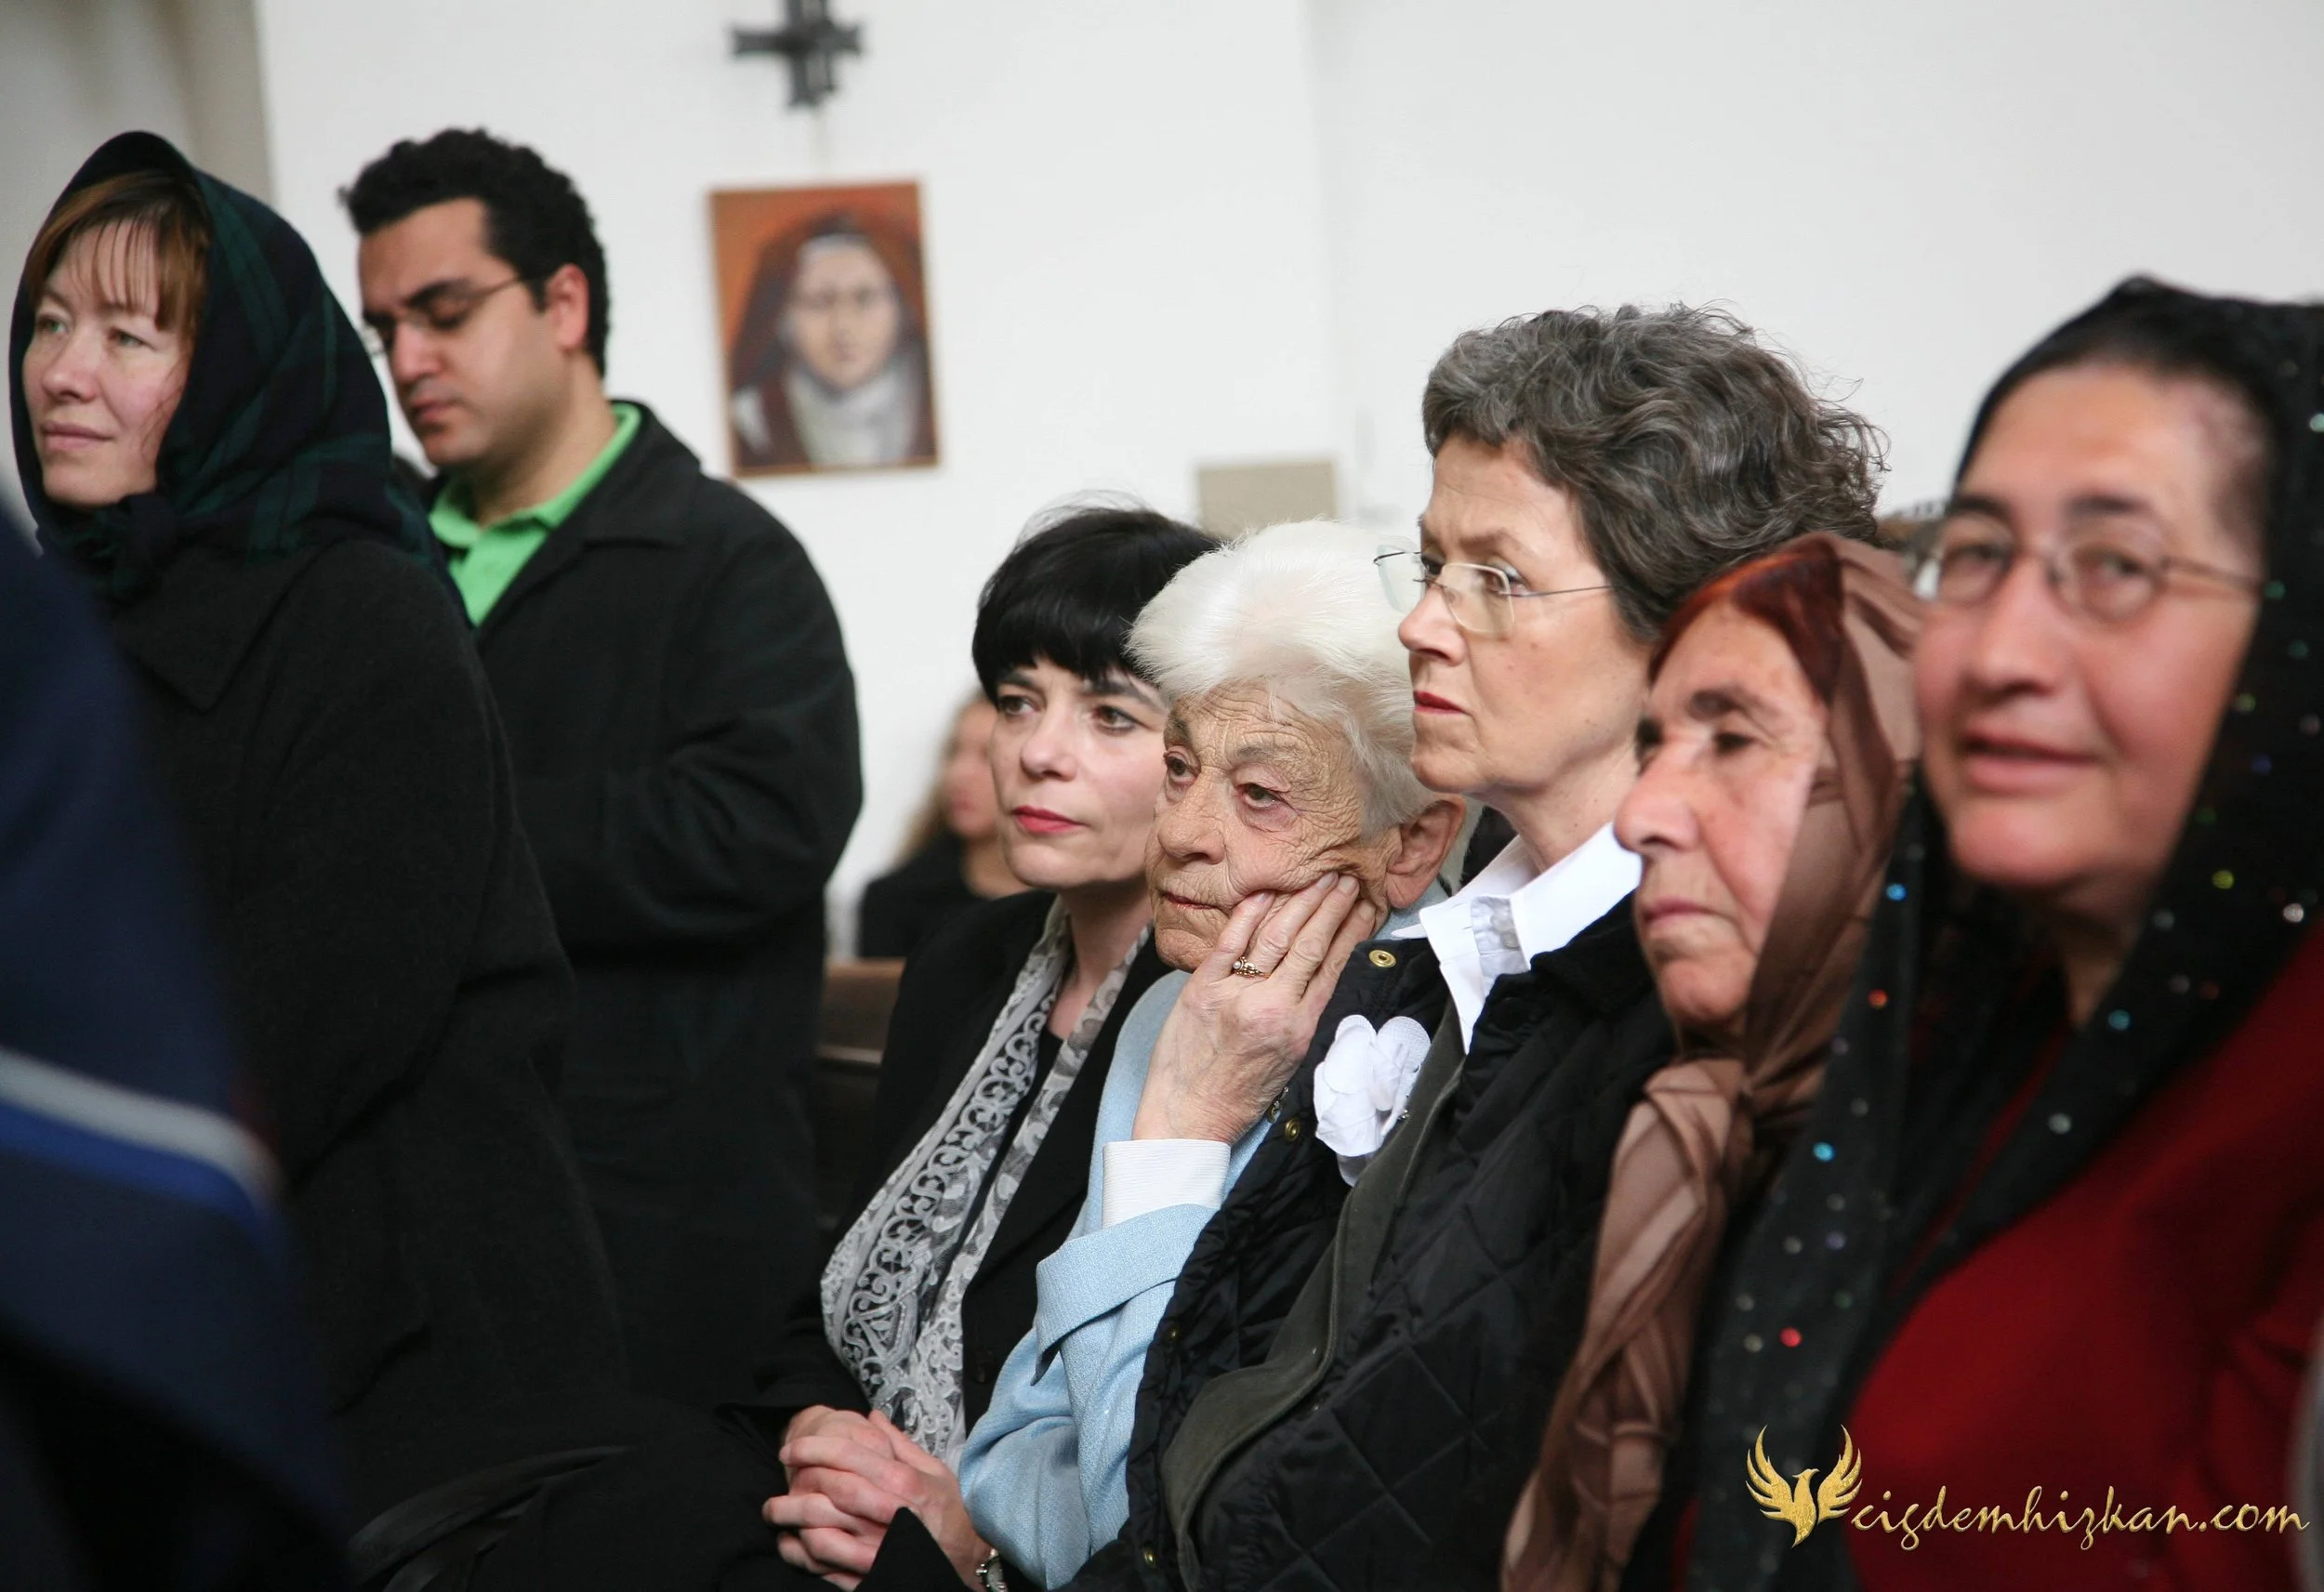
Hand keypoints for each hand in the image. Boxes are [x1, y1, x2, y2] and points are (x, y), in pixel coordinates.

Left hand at [769, 1410, 989, 1588]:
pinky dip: (799, 1553)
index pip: (848, 1454)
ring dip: (791, 1517)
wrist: (968, 1561)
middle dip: (797, 1476)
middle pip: (829, 1487)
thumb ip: (899, 1444)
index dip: (813, 1447)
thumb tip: (872, 1416)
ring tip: (775, 1509)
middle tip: (781, 1471)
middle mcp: (888, 1513)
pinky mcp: (869, 1575)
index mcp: (904, 1482)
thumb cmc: (951, 1514)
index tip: (791, 1448)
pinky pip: (824, 1565)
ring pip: (820, 1529)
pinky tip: (789, 1542)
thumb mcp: (935, 1471)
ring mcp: (877, 1548)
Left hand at [1134, 874, 1378, 1143]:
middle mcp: (1271, 1007)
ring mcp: (1235, 994)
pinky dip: (1249, 914)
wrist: (1188, 1118)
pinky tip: (1267, 892)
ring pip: (1275, 936)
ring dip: (1301, 902)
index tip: (1365, 907)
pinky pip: (1229, 941)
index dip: (1351, 931)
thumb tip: (1320, 972)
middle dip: (1332, 905)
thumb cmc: (1239, 1095)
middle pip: (1310, 943)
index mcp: (1299, 1028)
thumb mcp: (1289, 1061)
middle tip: (1347, 878)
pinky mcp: (1201, 988)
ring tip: (1319, 879)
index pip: (1333, 966)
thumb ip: (1303, 1016)